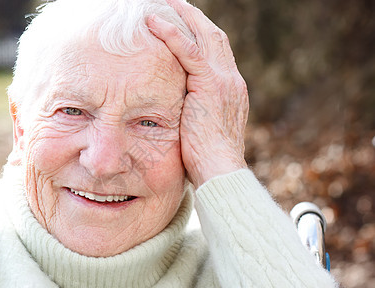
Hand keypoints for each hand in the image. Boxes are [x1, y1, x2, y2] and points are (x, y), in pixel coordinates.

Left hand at [147, 0, 248, 187]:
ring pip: (205, 36)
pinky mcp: (210, 86)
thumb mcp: (201, 130)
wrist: (220, 173)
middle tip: (175, 3)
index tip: (184, 25)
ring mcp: (223, 81)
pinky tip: (154, 22)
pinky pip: (190, 51)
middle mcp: (231, 80)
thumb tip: (177, 111)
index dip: (200, 35)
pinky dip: (172, 34)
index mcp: (230, 90)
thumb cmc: (206, 160)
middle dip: (194, 18)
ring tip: (165, 2)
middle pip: (214, 37)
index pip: (216, 53)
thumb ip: (194, 113)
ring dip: (184, 16)